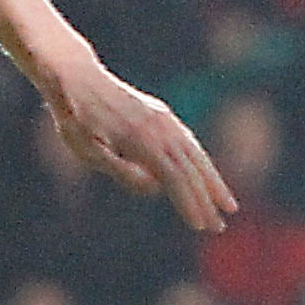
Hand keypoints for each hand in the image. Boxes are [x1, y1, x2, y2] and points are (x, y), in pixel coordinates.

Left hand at [45, 64, 239, 232]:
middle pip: (191, 169)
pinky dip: (203, 162)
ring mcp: (162, 118)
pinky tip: (208, 175)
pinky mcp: (160, 114)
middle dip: (206, 200)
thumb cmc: (75, 119)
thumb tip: (154, 187)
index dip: (188, 203)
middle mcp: (158, 126)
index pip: (174, 177)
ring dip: (213, 181)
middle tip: (218, 227)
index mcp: (141, 138)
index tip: (199, 226)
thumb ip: (120, 169)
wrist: (77, 77)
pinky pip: (189, 141)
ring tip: (228, 205)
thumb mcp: (87, 150)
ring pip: (196, 154)